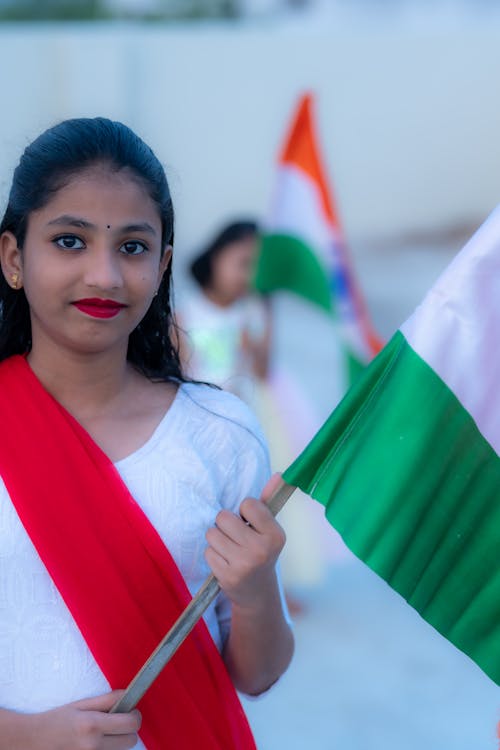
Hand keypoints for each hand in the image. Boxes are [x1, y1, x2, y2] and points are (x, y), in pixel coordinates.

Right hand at [24, 691, 140, 749]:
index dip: (135, 715)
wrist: (33, 741)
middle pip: (131, 741)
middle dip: (128, 729)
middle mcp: (94, 746)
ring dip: (118, 741)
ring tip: (102, 733)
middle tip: (117, 721)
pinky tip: (94, 743)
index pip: (131, 724)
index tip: (130, 711)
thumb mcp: (81, 704)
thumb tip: (129, 695)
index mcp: (92, 725)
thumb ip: (107, 700)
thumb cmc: (57, 719)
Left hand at [205, 474, 285, 608]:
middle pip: (224, 517)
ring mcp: (244, 565)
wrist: (258, 593)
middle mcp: (261, 550)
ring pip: (212, 533)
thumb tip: (279, 474)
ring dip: (217, 539)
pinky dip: (213, 555)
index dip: (244, 512)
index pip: (248, 504)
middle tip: (236, 537)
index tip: (250, 524)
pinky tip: (225, 562)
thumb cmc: (261, 551)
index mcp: (275, 535)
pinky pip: (208, 552)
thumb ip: (268, 501)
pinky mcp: (227, 577)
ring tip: (229, 549)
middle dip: (226, 524)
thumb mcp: (269, 529)